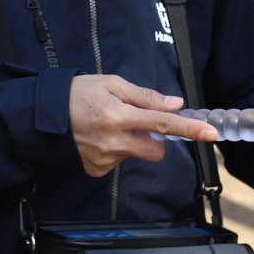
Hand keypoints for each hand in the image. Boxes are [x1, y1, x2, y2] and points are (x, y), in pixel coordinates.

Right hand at [69, 74, 218, 177]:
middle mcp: (113, 141)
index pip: (163, 123)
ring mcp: (104, 159)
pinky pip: (118, 162)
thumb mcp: (111, 83)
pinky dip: (114, 151)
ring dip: (130, 142)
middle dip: (156, 140)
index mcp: (119, 115)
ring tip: (107, 126)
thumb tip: (174, 104)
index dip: (189, 128)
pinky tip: (98, 139)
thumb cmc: (77, 93)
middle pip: (156, 151)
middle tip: (139, 124)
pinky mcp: (96, 170)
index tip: (210, 133)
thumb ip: (145, 96)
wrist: (42, 115)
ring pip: (135, 155)